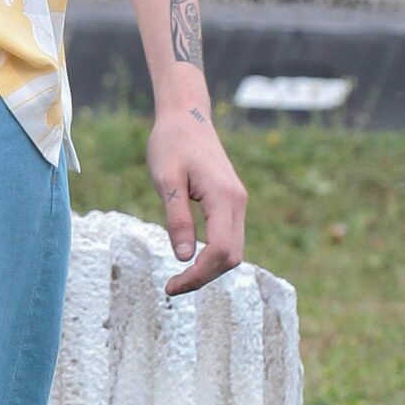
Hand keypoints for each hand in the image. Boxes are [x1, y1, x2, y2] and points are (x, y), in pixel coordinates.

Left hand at [149, 103, 246, 297]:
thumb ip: (177, 218)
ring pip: (234, 251)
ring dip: (209, 269)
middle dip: (204, 277)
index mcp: (223, 197)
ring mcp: (237, 203)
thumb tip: (182, 257)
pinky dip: (213, 256)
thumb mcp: (166, 180)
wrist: (186, 117)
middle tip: (171, 287)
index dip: (198, 275)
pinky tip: (190, 260)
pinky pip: (229, 239)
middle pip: (232, 257)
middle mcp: (238, 202)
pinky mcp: (231, 203)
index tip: (171, 286)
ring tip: (178, 278)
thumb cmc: (171, 143)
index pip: (221, 251)